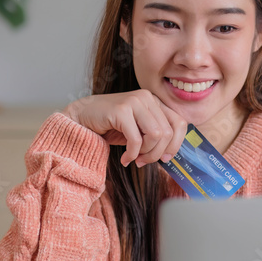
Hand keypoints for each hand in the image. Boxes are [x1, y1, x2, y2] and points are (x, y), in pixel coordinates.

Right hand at [63, 89, 186, 167]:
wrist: (81, 118)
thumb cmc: (111, 127)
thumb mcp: (139, 131)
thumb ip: (155, 136)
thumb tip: (170, 155)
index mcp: (155, 102)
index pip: (180, 123)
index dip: (175, 144)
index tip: (165, 158)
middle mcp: (147, 98)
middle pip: (168, 132)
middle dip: (157, 153)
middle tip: (144, 162)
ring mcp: (135, 101)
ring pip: (156, 135)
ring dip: (146, 154)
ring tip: (134, 159)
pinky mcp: (121, 110)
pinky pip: (136, 139)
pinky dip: (132, 154)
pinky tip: (125, 158)